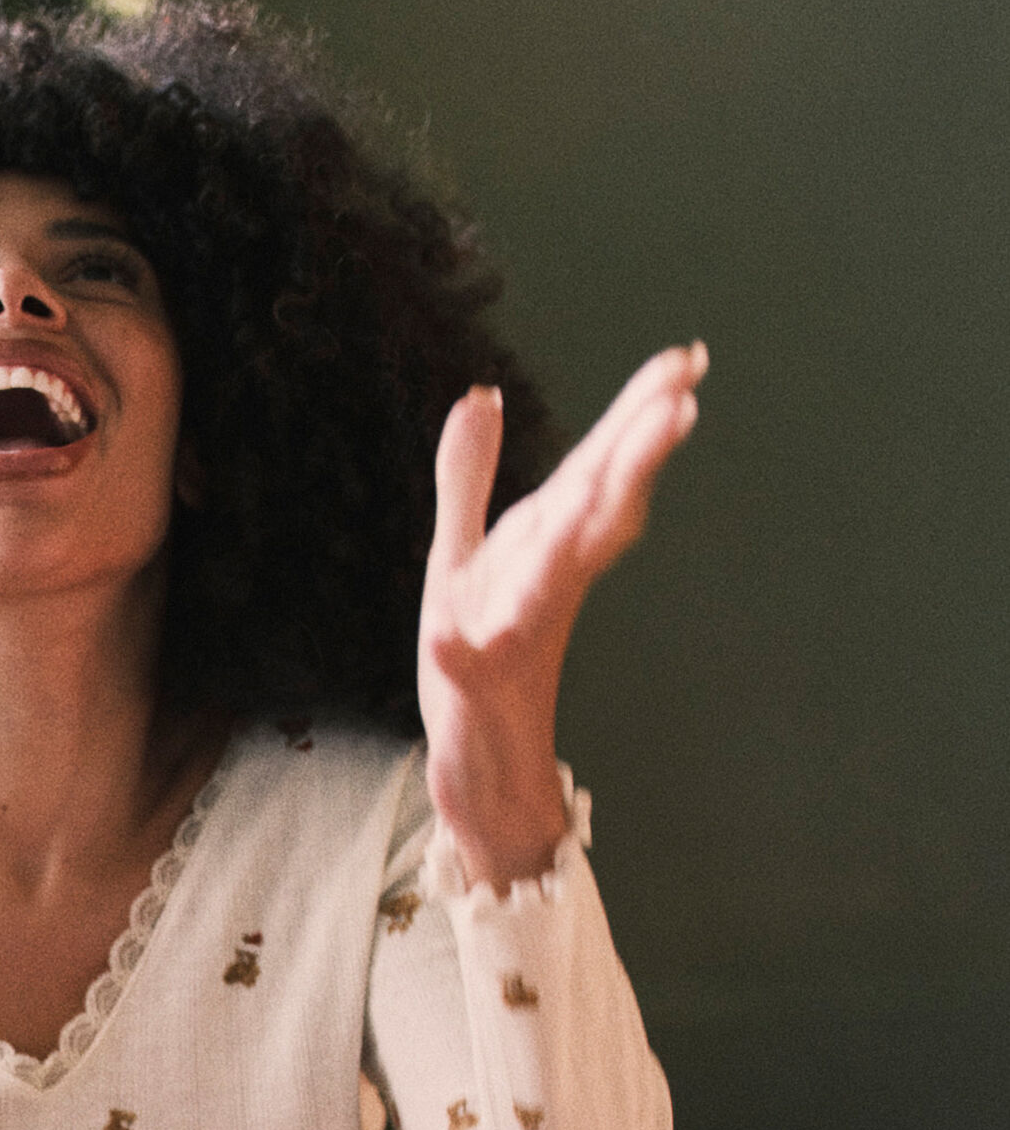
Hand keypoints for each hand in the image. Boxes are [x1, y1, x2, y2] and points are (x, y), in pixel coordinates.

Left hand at [419, 343, 705, 889]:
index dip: (636, 416)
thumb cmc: (479, 656)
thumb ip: (470, 477)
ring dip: (570, 541)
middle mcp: (542, 588)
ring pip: (547, 583)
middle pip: (593, 515)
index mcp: (543, 550)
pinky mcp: (473, 693)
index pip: (594, 471)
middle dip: (632, 460)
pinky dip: (457, 653)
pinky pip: (466, 670)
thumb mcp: (463, 555)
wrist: (482, 769)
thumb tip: (481, 394)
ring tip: (597, 488)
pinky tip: (443, 638)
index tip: (686, 359)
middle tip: (682, 403)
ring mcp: (512, 640)